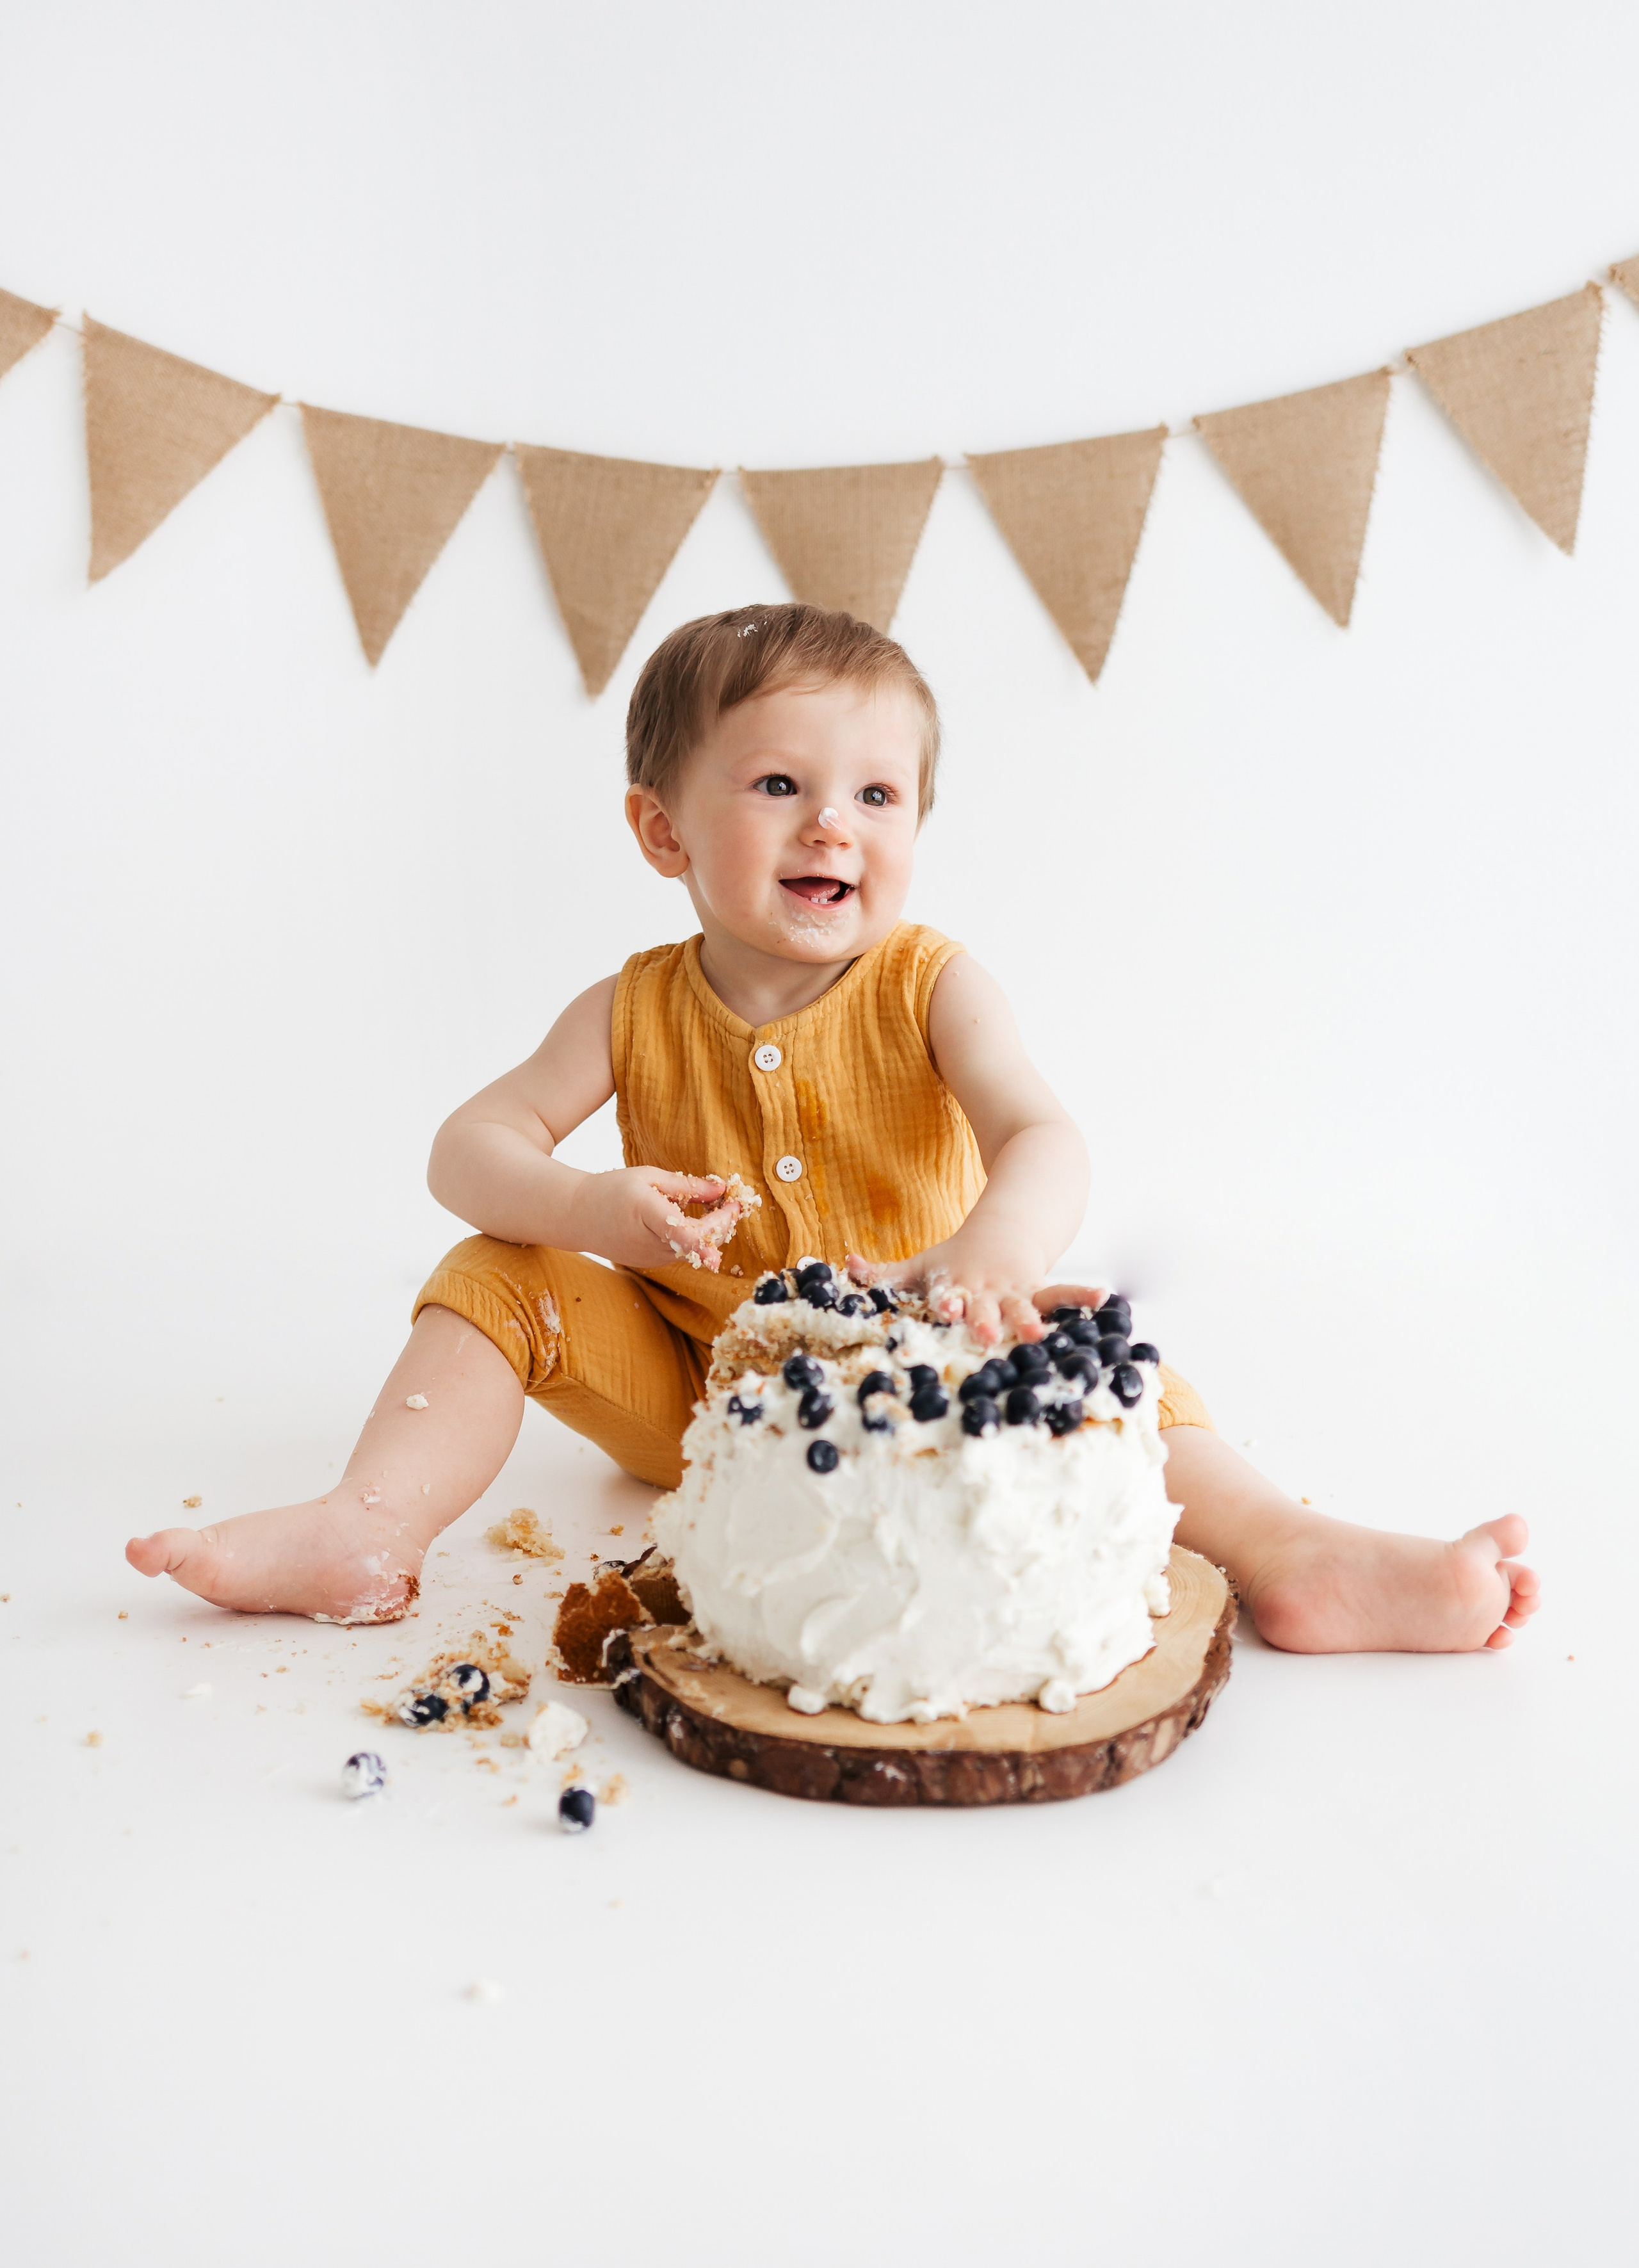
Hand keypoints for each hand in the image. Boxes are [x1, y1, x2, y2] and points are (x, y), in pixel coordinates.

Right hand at [568, 1168, 742, 1273]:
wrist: (579, 1217)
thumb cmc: (613, 1191)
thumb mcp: (648, 1178)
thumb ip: (686, 1186)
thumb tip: (721, 1188)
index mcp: (646, 1213)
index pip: (683, 1232)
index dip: (709, 1234)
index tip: (732, 1219)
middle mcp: (651, 1242)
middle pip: (698, 1240)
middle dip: (722, 1223)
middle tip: (734, 1202)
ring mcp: (652, 1258)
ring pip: (694, 1248)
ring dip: (711, 1231)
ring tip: (718, 1207)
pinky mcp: (654, 1264)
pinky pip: (683, 1252)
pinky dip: (695, 1238)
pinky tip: (695, 1220)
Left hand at [846, 1242, 1111, 1347]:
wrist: (1009, 1218)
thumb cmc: (960, 1254)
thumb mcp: (923, 1262)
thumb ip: (885, 1273)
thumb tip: (845, 1267)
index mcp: (955, 1282)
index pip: (947, 1293)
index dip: (947, 1301)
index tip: (946, 1308)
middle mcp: (986, 1287)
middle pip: (983, 1304)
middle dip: (984, 1318)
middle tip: (986, 1333)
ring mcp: (1016, 1287)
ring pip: (1023, 1302)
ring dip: (1030, 1317)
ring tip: (1038, 1332)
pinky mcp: (1041, 1287)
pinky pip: (1061, 1293)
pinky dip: (1081, 1296)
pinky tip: (1104, 1299)